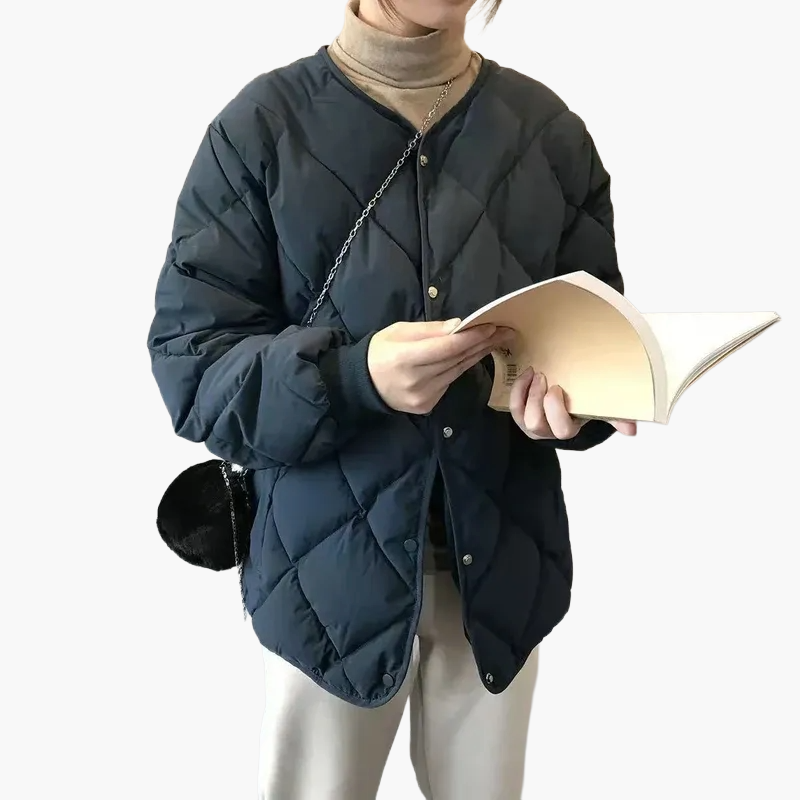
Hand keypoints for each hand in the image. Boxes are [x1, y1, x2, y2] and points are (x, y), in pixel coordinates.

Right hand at [368, 319, 513, 413]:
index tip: (491, 326)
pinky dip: (460, 368)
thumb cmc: (380, 352)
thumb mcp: (399, 331)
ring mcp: (423, 397)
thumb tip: (458, 326)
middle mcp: (416, 381)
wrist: (362, 384)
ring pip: (456, 371)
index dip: (471, 337)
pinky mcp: (427, 405)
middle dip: (482, 343)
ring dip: (477, 355)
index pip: (446, 348)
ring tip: (495, 341)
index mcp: (404, 358)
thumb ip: (430, 330)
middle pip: (456, 360)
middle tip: (505, 331)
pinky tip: (472, 356)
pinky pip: (449, 382)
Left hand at [509, 367, 636, 439]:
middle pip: (535, 423)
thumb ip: (616, 416)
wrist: (566, 401)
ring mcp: (531, 423)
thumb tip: (632, 430)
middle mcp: (547, 431)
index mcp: (568, 428)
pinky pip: (513, 405)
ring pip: (521, 415)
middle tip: (544, 378)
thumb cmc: (583, 404)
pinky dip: (517, 389)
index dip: (556, 410)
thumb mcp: (600, 409)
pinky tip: (527, 374)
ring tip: (535, 374)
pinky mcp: (520, 414)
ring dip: (526, 392)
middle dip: (537, 399)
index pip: (561, 429)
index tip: (558, 388)